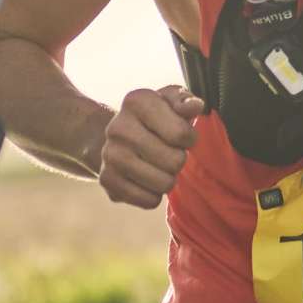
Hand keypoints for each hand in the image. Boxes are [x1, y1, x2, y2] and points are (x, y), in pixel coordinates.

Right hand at [95, 84, 202, 205]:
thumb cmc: (153, 118)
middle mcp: (118, 128)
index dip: (189, 138)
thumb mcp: (168, 101)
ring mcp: (110, 156)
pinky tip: (145, 179)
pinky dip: (154, 194)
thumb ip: (184, 101)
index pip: (181, 134)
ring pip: (165, 184)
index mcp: (136, 102)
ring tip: (158, 166)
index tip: (180, 136)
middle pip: (175, 161)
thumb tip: (195, 107)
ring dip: (168, 178)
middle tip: (168, 152)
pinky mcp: (107, 181)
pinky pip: (150, 201)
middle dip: (178, 159)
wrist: (115, 138)